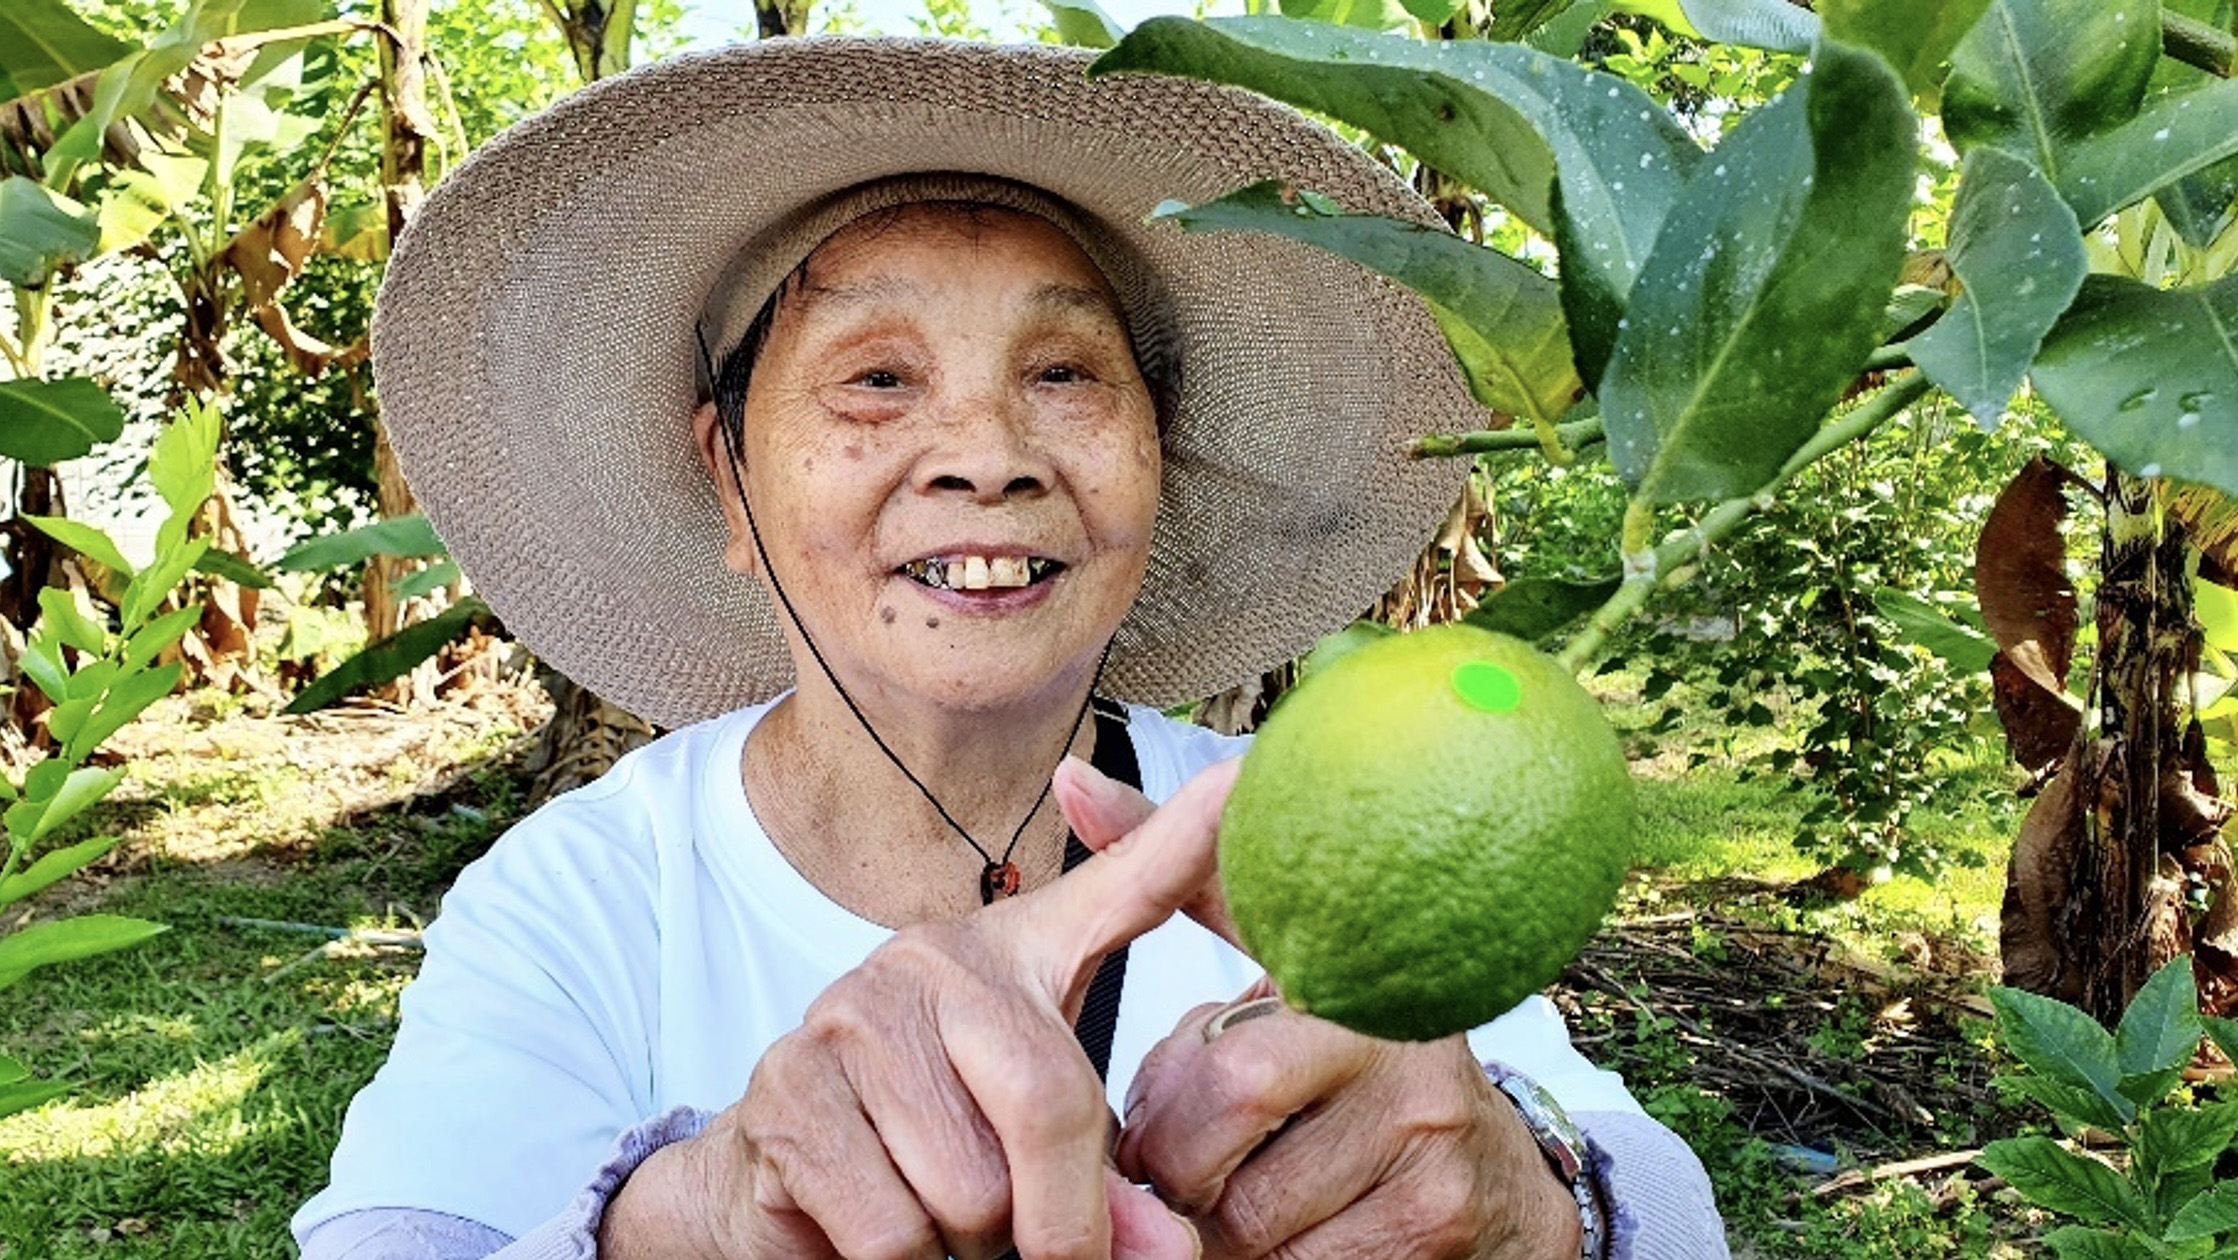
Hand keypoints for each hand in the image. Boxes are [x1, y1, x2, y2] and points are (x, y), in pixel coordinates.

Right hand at [600, 759, 1240, 1259]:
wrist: (773, 1192)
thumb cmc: (931, 1157)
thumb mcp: (1038, 1148)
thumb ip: (1108, 1187)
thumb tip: (1162, 1254)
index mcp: (1009, 954)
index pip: (1116, 893)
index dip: (1183, 840)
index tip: (1244, 776)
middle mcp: (927, 959)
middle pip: (1048, 1101)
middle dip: (1058, 1216)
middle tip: (1039, 1247)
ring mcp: (845, 1016)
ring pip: (967, 1188)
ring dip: (965, 1246)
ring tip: (939, 1218)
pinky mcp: (783, 1095)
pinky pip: (889, 1230)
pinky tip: (877, 1228)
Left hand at [1059, 761, 1585, 1259]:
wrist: (1498, 1189)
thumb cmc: (1348, 1069)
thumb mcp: (1277, 962)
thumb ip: (1181, 880)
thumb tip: (1070, 779)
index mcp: (1354, 983)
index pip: (1223, 1062)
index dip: (1168, 1097)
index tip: (1162, 1110)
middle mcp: (1408, 1059)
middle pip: (1224, 1140)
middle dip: (1176, 1166)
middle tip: (1176, 1170)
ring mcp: (1431, 1152)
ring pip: (1250, 1219)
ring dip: (1209, 1225)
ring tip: (1225, 1198)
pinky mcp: (1436, 1230)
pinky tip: (1276, 1240)